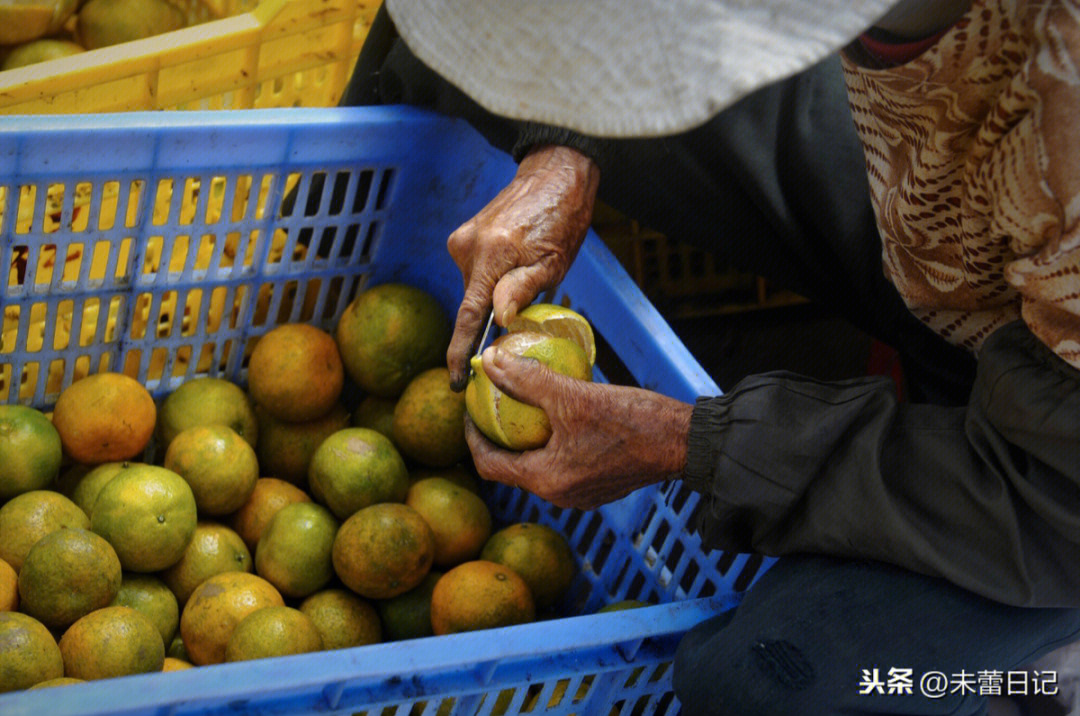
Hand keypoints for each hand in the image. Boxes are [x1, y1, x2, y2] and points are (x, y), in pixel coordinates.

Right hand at [445, 145, 599, 389]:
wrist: (553, 175)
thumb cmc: (561, 220)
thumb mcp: (553, 262)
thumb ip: (522, 289)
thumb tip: (497, 320)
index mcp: (490, 255)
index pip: (468, 316)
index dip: (460, 352)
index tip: (456, 381)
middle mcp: (466, 247)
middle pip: (472, 303)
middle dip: (490, 318)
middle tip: (522, 313)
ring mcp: (462, 240)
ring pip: (474, 288)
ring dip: (493, 295)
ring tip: (525, 274)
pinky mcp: (463, 236)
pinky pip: (475, 272)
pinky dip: (490, 279)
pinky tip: (513, 266)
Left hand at [465, 345, 693, 509]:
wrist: (686, 442)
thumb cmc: (632, 421)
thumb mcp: (574, 396)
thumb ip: (528, 380)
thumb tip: (489, 361)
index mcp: (546, 481)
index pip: (489, 464)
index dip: (472, 434)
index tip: (469, 407)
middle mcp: (560, 495)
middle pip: (512, 466)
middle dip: (498, 433)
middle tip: (492, 401)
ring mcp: (582, 493)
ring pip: (538, 465)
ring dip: (526, 437)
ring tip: (523, 403)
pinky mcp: (600, 484)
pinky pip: (563, 463)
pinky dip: (552, 441)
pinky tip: (559, 413)